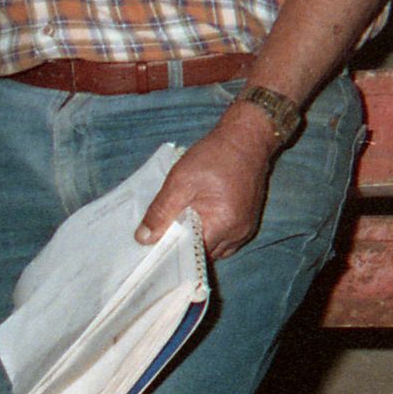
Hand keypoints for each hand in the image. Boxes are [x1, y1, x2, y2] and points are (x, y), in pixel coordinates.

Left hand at [138, 112, 274, 259]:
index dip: (171, 254)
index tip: (153, 250)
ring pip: (216, 250)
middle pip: (204, 255)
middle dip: (184, 248)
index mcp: (221, 224)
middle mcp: (238, 233)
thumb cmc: (215, 156)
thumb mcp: (180, 180)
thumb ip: (161, 212)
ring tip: (182, 226)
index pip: (190, 255)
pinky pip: (227, 240)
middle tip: (163, 236)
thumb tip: (144, 239)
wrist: (247, 138)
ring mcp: (246, 229)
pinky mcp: (248, 221)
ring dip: (199, 242)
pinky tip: (201, 219)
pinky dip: (212, 235)